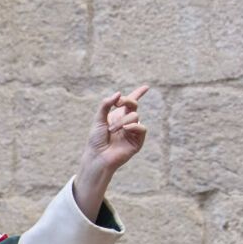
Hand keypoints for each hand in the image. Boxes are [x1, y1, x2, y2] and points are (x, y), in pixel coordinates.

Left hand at [73, 85, 149, 219]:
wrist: (97, 156)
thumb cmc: (96, 139)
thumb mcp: (99, 119)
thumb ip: (106, 105)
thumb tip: (118, 93)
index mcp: (118, 116)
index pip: (130, 103)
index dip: (138, 94)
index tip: (146, 87)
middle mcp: (127, 122)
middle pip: (133, 105)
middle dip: (127, 101)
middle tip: (118, 103)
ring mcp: (133, 132)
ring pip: (135, 116)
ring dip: (122, 121)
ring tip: (111, 130)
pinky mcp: (137, 141)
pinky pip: (142, 128)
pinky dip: (133, 126)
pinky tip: (125, 130)